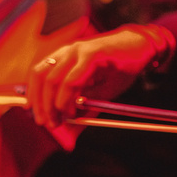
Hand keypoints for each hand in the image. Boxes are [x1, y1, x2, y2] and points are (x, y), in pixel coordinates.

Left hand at [27, 24, 171, 126]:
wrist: (142, 48)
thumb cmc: (122, 68)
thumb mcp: (100, 90)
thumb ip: (84, 106)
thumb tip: (70, 128)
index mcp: (64, 57)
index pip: (38, 75)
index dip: (34, 97)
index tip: (38, 116)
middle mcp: (67, 52)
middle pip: (42, 78)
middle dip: (42, 105)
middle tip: (49, 123)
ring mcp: (78, 51)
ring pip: (53, 79)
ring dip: (53, 103)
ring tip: (61, 119)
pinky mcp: (91, 54)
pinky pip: (73, 80)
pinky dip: (69, 97)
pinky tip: (74, 108)